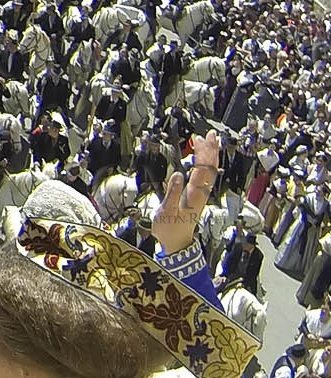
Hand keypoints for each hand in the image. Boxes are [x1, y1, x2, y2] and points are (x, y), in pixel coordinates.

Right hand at [153, 129, 219, 253]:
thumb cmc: (169, 228)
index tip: (201, 140)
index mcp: (194, 194)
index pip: (202, 169)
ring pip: (209, 172)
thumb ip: (173, 192)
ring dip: (209, 156)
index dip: (203, 154)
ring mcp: (201, 194)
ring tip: (206, 142)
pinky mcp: (197, 197)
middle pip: (210, 168)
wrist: (177, 242)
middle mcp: (201, 192)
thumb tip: (177, 174)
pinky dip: (204, 165)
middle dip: (210, 150)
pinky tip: (200, 160)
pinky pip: (204, 177)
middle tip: (209, 135)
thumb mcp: (166, 212)